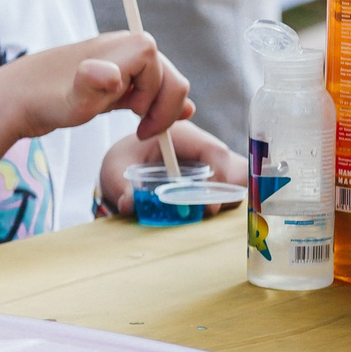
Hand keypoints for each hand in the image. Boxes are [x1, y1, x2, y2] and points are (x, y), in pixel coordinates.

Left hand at [0, 32, 193, 144]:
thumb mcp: (71, 102)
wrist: (8, 101)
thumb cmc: (41, 103)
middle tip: (144, 132)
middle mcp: (123, 45)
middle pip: (168, 77)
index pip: (169, 78)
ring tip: (143, 129)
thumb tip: (109, 73)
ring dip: (156, 107)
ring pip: (157, 82)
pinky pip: (138, 86)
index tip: (139, 125)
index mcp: (126, 46)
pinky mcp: (105, 75)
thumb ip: (92, 86)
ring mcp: (115, 59)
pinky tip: (149, 118)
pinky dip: (148, 101)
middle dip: (164, 107)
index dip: (160, 104)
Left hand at [99, 121, 248, 216]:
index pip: (215, 152)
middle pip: (233, 171)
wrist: (127, 162)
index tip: (207, 206)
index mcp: (184, 135)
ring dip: (219, 204)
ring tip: (195, 215)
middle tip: (202, 216)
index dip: (218, 178)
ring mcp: (213, 165)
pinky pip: (229, 196)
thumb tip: (129, 205)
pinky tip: (198, 216)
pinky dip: (217, 208)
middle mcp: (204, 148)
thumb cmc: (124, 159)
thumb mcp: (116, 169)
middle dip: (222, 197)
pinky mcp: (216, 181)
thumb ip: (121, 186)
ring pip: (234, 186)